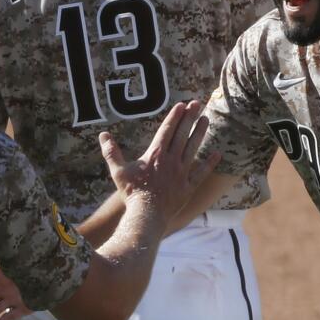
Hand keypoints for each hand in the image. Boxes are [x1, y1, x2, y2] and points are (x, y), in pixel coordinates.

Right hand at [99, 101, 220, 223]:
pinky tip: (217, 154)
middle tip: (198, 104)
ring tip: (206, 120)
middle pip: (182, 134)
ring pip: (193, 148)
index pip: (167, 130)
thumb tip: (103, 135)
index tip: (182, 105)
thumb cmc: (132, 193)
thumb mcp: (118, 171)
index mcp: (155, 154)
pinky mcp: (188, 187)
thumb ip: (111, 152)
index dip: (175, 116)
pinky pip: (201, 173)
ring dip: (200, 133)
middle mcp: (171, 160)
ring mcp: (181, 173)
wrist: (147, 215)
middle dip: (190, 118)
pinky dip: (209, 164)